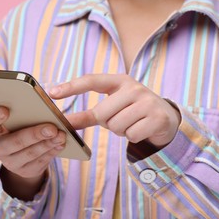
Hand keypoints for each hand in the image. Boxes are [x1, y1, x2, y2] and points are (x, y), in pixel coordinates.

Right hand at [0, 106, 65, 199]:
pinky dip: (52, 151)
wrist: (22, 153)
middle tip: (51, 128)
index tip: (4, 109)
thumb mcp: (19, 120)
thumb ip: (25, 113)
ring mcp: (11, 163)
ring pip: (31, 153)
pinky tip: (60, 144)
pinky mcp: (25, 171)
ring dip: (48, 144)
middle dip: (35, 135)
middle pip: (16, 142)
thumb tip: (45, 109)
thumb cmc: (21, 127)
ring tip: (61, 135)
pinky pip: (40, 162)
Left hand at [49, 74, 180, 147]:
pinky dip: (133, 137)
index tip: (52, 93)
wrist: (166, 118)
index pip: (92, 81)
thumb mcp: (115, 105)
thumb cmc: (132, 112)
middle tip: (120, 118)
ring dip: (120, 130)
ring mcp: (147, 102)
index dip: (71, 87)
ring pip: (116, 127)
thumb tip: (65, 122)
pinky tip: (142, 129)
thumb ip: (92, 112)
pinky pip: (131, 136)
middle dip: (107, 122)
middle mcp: (134, 88)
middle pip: (102, 114)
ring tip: (133, 122)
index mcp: (120, 81)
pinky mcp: (157, 118)